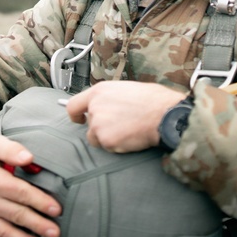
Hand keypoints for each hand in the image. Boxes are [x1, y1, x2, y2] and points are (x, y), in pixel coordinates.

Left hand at [64, 80, 185, 152]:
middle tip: (121, 124)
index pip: (74, 105)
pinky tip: (130, 136)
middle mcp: (95, 107)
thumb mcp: (127, 89)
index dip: (75, 115)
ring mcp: (99, 124)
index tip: (79, 119)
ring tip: (127, 130)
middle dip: (102, 126)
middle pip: (90, 123)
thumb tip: (108, 105)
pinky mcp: (106, 140)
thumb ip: (111, 98)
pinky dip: (117, 145)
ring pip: (96, 137)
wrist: (163, 114)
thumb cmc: (153, 100)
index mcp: (99, 91)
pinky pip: (107, 147)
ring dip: (108, 137)